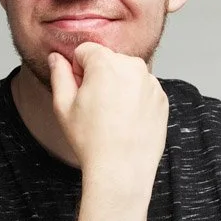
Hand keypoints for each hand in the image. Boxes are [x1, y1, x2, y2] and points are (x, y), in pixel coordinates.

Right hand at [48, 43, 168, 189]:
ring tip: (112, 116)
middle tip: (95, 107)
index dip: (77, 70)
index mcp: (106, 63)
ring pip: (127, 74)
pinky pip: (143, 89)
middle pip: (109, 60)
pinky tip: (127, 121)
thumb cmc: (90, 140)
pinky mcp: (162, 98)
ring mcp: (151, 82)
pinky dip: (135, 99)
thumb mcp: (63, 105)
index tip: (80, 91)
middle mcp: (133, 66)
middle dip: (99, 76)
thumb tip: (58, 58)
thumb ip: (59, 74)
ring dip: (118, 86)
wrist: (122, 169)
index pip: (85, 51)